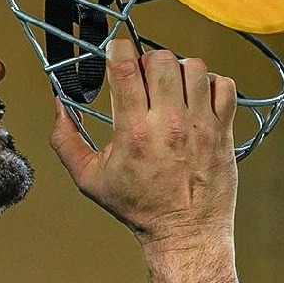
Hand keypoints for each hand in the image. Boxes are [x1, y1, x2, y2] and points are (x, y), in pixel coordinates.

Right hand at [50, 39, 238, 249]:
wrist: (185, 233)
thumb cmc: (139, 208)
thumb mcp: (90, 178)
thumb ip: (66, 141)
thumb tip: (59, 107)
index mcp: (133, 132)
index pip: (126, 69)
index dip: (118, 49)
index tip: (116, 50)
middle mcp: (169, 124)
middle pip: (162, 60)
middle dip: (149, 60)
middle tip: (145, 77)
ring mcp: (200, 125)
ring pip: (195, 67)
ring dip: (180, 70)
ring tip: (172, 87)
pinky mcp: (223, 131)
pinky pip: (225, 86)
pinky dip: (211, 85)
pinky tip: (197, 99)